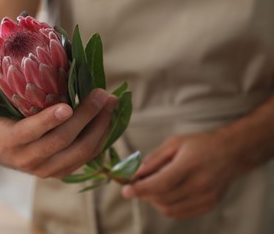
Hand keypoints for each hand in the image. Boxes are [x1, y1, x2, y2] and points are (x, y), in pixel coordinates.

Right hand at [0, 87, 116, 178]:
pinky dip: (101, 138)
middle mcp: (27, 160)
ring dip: (100, 127)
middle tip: (101, 94)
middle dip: (85, 116)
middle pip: (62, 141)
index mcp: (7, 143)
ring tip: (111, 103)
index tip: (67, 107)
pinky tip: (110, 118)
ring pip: (80, 151)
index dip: (48, 121)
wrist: (0, 147)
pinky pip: (87, 157)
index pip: (28, 133)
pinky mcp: (62, 171)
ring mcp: (47, 169)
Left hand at [121, 131, 241, 218]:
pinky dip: (166, 206)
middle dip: (144, 193)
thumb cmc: (200, 145)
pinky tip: (164, 194)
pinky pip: (179, 213)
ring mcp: (206, 198)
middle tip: (136, 184)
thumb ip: (153, 160)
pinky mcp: (208, 205)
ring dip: (153, 201)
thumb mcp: (174, 143)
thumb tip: (134, 175)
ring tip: (151, 187)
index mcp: (191, 165)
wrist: (232, 153)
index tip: (125, 190)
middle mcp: (200, 184)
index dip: (141, 189)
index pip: (161, 184)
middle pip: (163, 198)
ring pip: (169, 209)